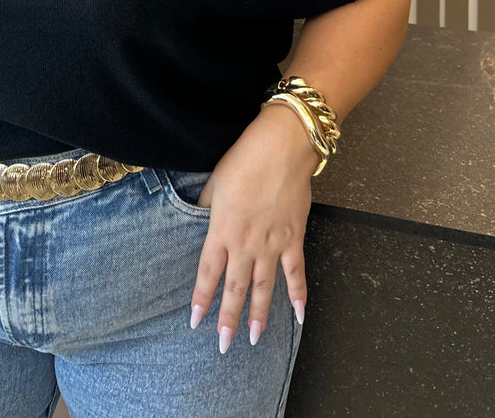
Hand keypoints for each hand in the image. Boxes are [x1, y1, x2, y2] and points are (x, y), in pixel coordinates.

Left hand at [189, 103, 316, 350]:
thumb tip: (196, 217)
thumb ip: (205, 205)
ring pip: (264, 288)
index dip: (202, 299)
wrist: (282, 148)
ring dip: (259, 315)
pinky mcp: (294, 239)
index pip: (208, 273)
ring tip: (254, 339)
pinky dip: (298, 296)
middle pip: (236, 289)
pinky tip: (298, 317)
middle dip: (229, 319)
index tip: (196, 322)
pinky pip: (296, 274)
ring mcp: (272, 245)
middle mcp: (246, 244)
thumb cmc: (244, 159)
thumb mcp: (215, 181)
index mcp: (222, 230)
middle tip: (224, 345)